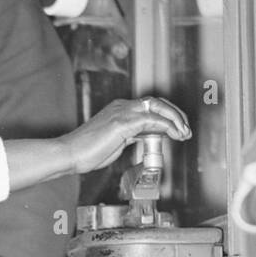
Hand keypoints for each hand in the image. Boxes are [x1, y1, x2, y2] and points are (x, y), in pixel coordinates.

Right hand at [63, 96, 190, 174]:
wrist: (70, 154)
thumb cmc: (86, 152)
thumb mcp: (114, 142)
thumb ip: (129, 136)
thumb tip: (144, 137)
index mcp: (119, 109)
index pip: (149, 106)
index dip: (167, 115)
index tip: (177, 129)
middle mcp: (122, 106)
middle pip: (157, 102)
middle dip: (175, 114)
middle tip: (185, 129)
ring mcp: (122, 112)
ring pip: (157, 106)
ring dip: (175, 118)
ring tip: (184, 132)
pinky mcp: (122, 123)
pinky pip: (152, 120)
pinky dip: (167, 125)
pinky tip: (174, 134)